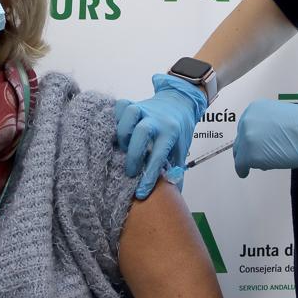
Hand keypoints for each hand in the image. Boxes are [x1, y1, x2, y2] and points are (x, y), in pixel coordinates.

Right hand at [114, 75, 208, 198]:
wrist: (179, 101)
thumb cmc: (179, 129)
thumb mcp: (181, 149)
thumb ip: (175, 170)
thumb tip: (172, 196)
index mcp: (171, 132)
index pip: (159, 156)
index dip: (150, 176)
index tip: (141, 192)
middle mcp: (157, 120)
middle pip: (142, 132)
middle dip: (134, 155)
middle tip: (130, 172)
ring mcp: (144, 109)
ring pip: (130, 113)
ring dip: (123, 132)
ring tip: (121, 147)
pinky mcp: (133, 103)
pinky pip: (121, 105)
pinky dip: (115, 116)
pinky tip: (115, 129)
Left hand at [233, 99, 297, 177]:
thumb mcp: (281, 117)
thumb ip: (268, 126)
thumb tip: (265, 139)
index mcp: (255, 109)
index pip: (246, 126)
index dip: (251, 138)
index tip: (254, 144)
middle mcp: (247, 121)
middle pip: (241, 139)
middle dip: (247, 148)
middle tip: (253, 156)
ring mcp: (247, 137)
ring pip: (242, 153)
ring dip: (250, 158)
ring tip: (264, 162)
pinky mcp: (250, 154)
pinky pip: (241, 165)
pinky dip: (243, 170)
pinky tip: (245, 173)